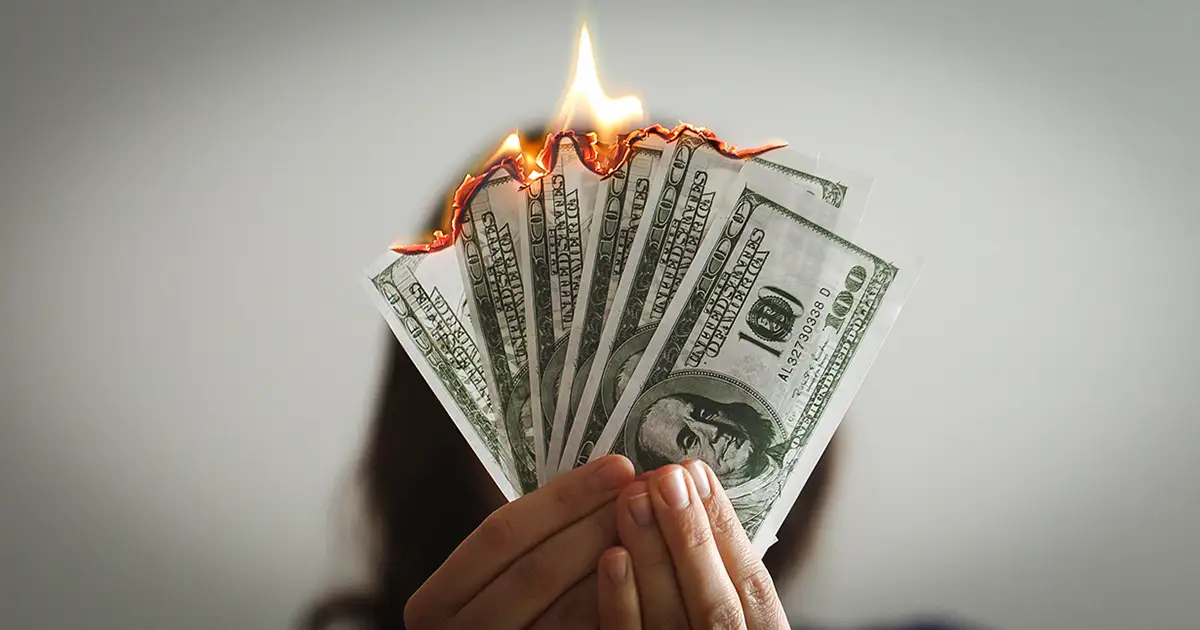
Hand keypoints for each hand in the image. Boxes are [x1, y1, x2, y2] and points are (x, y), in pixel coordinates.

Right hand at [404, 454, 635, 628]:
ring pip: (565, 612)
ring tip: (653, 528)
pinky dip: (615, 608)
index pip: (503, 532)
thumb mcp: (484, 582)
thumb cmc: (492, 619)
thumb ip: (522, 545)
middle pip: (537, 570)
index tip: (617, 468)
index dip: (564, 497)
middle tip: (647, 493)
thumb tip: (598, 483)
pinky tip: (645, 579)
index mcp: (436, 601)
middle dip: (597, 525)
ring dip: (616, 566)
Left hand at [597, 460, 788, 629]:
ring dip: (653, 555)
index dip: (726, 528)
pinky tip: (611, 557)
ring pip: (670, 620)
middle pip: (714, 602)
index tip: (699, 475)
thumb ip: (717, 581)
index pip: (752, 587)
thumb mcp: (730, 619)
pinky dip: (621, 603)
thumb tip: (691, 505)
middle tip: (667, 477)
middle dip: (691, 534)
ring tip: (634, 497)